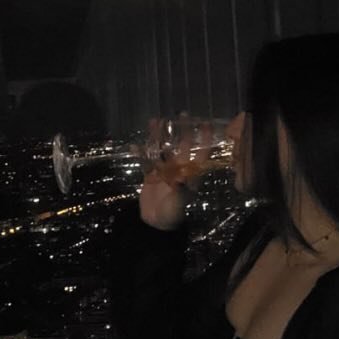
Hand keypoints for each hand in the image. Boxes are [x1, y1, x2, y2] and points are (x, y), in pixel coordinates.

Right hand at [137, 116, 195, 230]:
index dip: (204, 139)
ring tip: (155, 121)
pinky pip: (146, 160)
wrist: (156, 224)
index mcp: (190, 174)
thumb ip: (180, 190)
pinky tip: (134, 146)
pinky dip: (140, 154)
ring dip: (159, 136)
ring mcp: (165, 170)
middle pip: (182, 145)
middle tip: (181, 114)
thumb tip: (181, 178)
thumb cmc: (173, 214)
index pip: (200, 153)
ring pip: (163, 149)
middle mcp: (179, 168)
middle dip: (182, 131)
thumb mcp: (178, 203)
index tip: (205, 123)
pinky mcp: (151, 174)